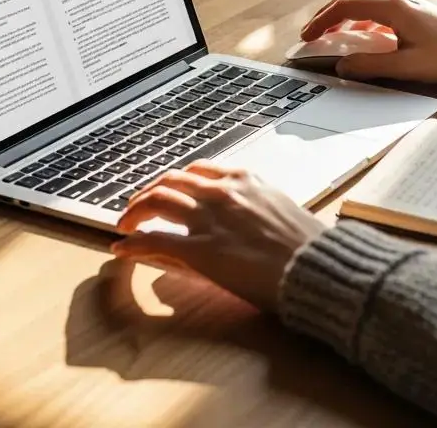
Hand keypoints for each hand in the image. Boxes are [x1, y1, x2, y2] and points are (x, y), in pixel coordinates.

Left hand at [112, 162, 324, 311]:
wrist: (314, 267)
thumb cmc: (306, 244)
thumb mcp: (278, 210)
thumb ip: (253, 204)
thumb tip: (236, 213)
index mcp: (245, 179)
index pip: (197, 170)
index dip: (176, 181)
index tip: (167, 190)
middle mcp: (223, 191)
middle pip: (171, 180)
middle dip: (148, 192)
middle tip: (136, 207)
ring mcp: (210, 219)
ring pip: (158, 199)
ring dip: (135, 210)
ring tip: (126, 223)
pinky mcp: (201, 250)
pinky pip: (155, 239)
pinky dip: (134, 241)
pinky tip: (122, 248)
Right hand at [300, 0, 436, 82]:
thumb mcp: (408, 66)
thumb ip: (371, 66)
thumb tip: (342, 65)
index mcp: (394, 7)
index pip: (346, 5)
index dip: (322, 20)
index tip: (306, 36)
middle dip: (329, 12)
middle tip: (312, 32)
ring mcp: (409, 4)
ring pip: (367, 1)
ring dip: (345, 15)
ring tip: (332, 34)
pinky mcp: (416, 12)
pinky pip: (380, 10)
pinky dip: (362, 20)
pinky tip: (363, 38)